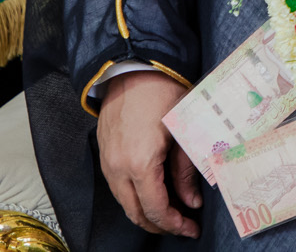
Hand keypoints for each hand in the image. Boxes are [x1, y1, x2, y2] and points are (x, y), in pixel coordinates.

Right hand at [96, 70, 200, 236]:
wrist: (134, 67)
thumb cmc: (164, 92)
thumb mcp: (184, 132)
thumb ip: (186, 171)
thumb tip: (191, 201)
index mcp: (139, 164)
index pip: (155, 209)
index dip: (174, 224)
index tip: (191, 228)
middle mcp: (117, 168)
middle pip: (135, 212)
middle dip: (160, 224)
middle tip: (182, 225)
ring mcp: (106, 161)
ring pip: (124, 201)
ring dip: (145, 211)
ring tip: (171, 211)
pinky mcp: (104, 153)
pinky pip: (117, 186)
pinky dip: (134, 196)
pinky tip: (153, 192)